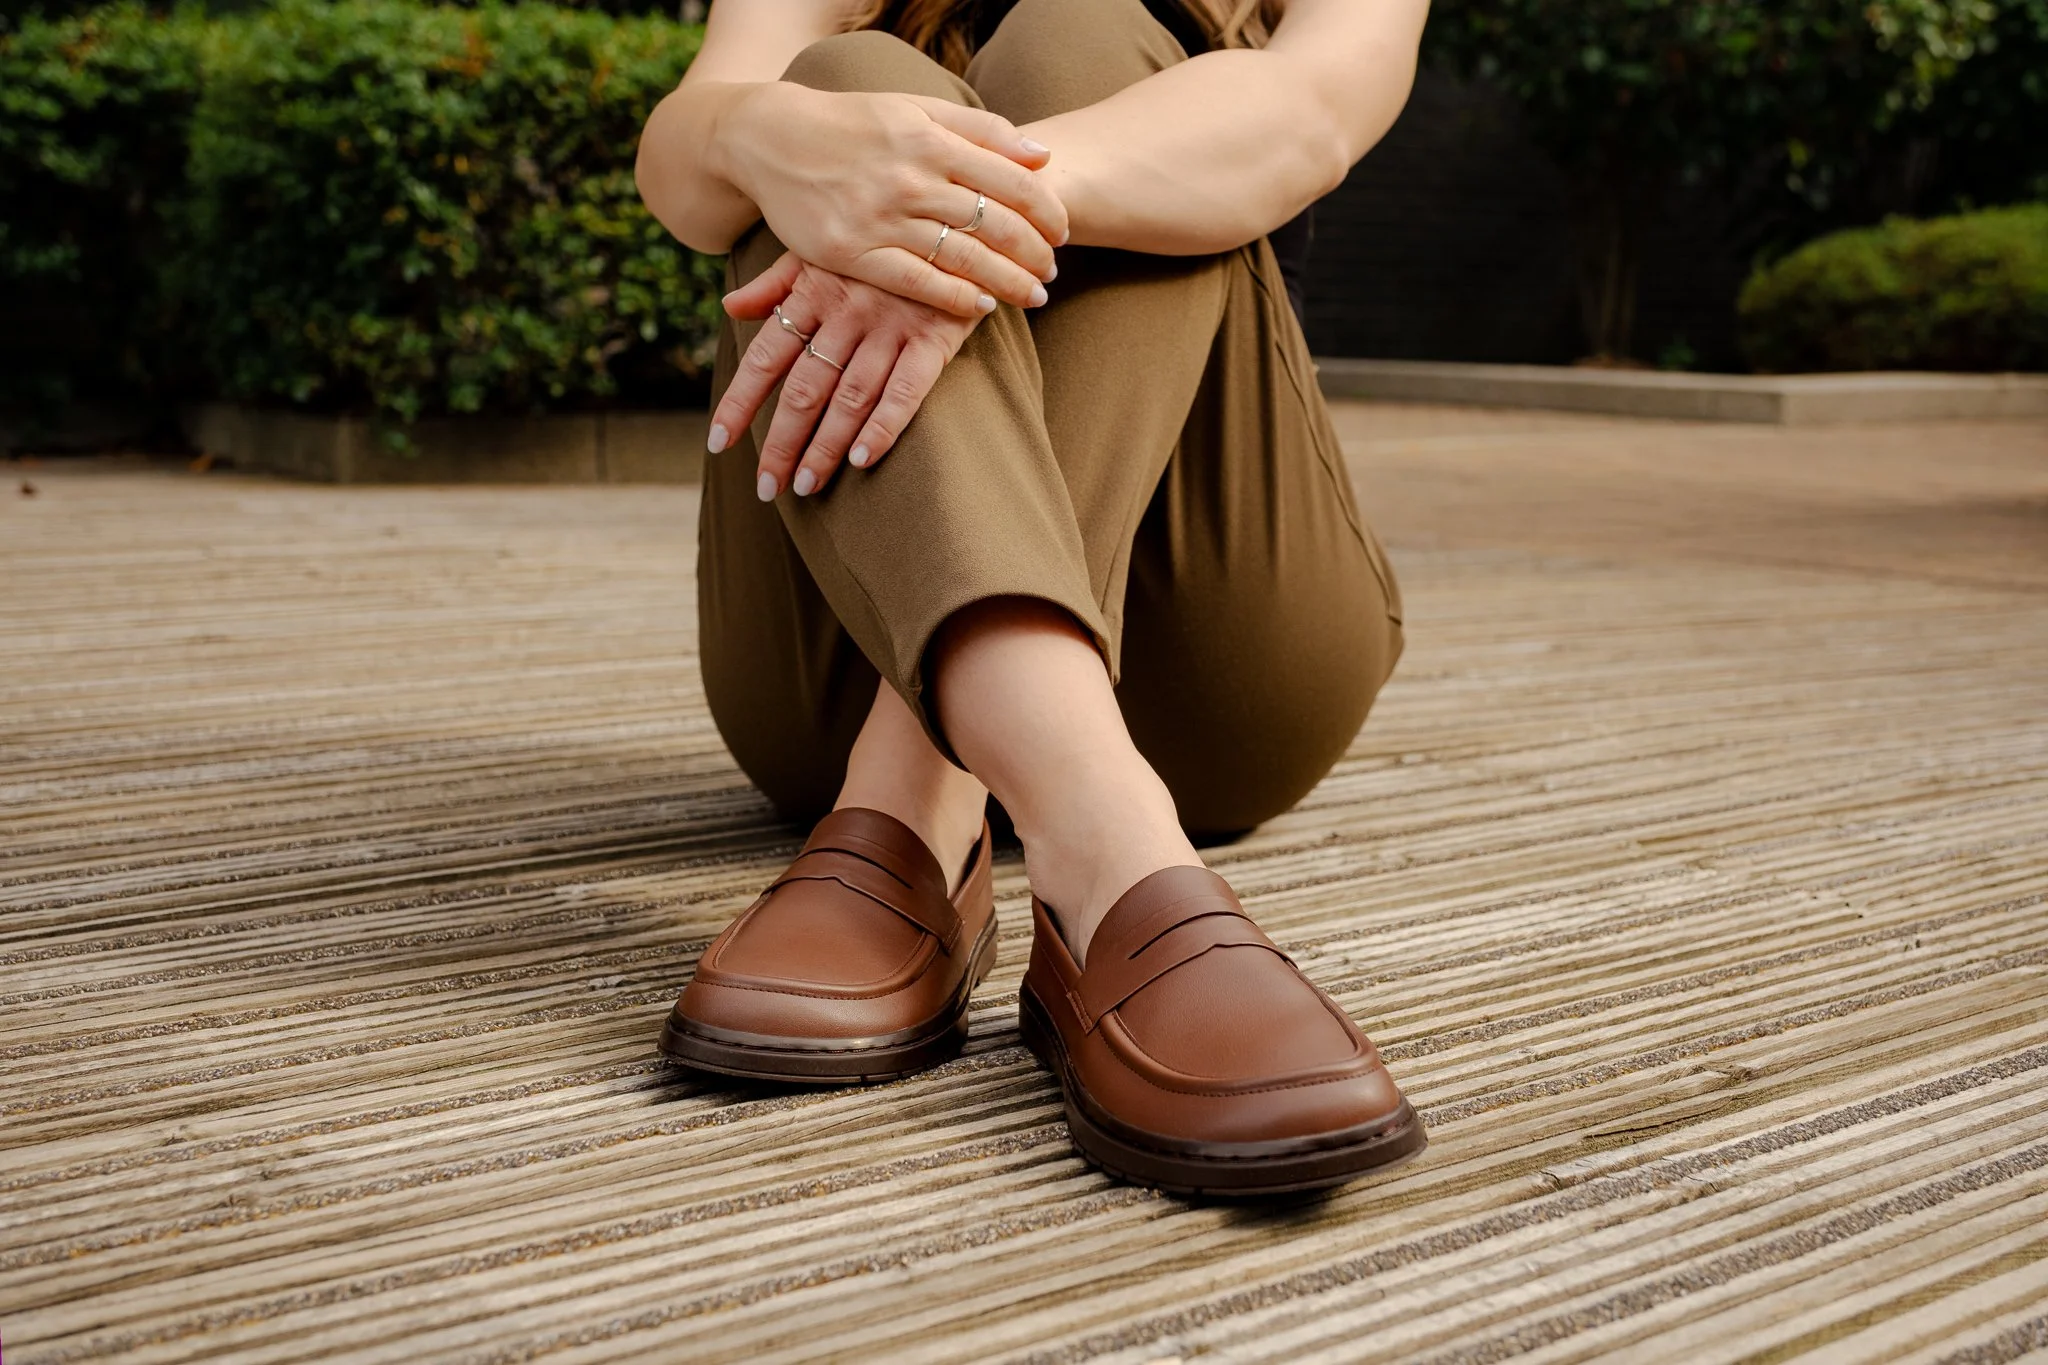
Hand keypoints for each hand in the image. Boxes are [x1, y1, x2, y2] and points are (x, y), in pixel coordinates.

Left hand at [712, 251, 978, 498]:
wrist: (957, 213)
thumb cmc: (880, 235)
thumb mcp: (822, 247)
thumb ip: (776, 282)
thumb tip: (730, 308)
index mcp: (813, 291)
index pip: (765, 357)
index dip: (740, 401)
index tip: (719, 442)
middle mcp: (847, 311)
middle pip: (804, 388)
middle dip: (781, 442)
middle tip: (765, 486)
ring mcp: (891, 325)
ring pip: (849, 396)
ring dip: (825, 446)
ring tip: (806, 486)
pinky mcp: (935, 337)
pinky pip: (906, 389)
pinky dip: (884, 426)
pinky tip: (862, 459)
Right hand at [720, 83, 1065, 317]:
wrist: (771, 139)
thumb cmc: (852, 125)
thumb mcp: (915, 110)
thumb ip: (981, 131)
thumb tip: (1043, 156)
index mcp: (931, 139)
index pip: (1012, 179)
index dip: (1046, 210)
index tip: (1062, 231)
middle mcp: (911, 178)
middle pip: (996, 223)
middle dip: (1034, 253)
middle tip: (1052, 271)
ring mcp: (881, 217)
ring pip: (964, 257)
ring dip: (1008, 282)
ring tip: (1032, 295)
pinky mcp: (854, 252)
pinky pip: (919, 282)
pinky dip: (957, 298)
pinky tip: (982, 307)